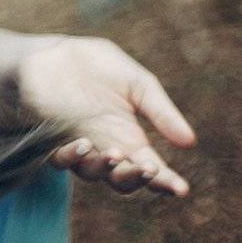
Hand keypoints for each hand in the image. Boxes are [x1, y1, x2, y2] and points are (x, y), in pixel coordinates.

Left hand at [18, 37, 195, 195]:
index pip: (151, 169)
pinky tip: (83, 142)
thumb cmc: (97, 67)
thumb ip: (159, 112)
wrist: (54, 53)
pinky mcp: (51, 140)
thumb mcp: (136, 84)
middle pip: (123, 180)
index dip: (166, 182)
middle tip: (148, 168)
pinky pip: (61, 160)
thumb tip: (190, 143)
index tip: (181, 189)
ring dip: (106, 168)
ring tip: (115, 152)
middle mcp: (105, 149)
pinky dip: (72, 156)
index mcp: (130, 139)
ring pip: (93, 174)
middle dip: (136, 178)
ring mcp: (78, 147)